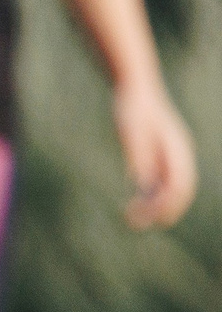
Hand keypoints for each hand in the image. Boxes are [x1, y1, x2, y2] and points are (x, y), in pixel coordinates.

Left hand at [112, 77, 197, 228]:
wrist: (134, 88)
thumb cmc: (133, 109)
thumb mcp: (133, 133)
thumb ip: (140, 157)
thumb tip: (142, 183)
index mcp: (177, 149)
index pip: (181, 185)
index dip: (168, 205)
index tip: (150, 220)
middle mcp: (177, 154)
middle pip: (177, 190)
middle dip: (160, 209)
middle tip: (135, 223)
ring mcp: (169, 154)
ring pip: (167, 188)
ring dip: (152, 204)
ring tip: (130, 215)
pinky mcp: (157, 155)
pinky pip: (157, 181)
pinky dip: (148, 195)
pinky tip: (132, 202)